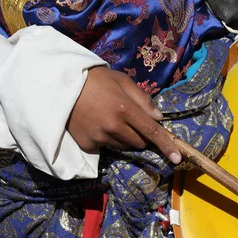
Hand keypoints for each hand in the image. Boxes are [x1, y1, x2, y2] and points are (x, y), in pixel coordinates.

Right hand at [67, 66, 181, 163]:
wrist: (59, 84)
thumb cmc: (95, 79)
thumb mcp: (122, 81)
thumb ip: (143, 100)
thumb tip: (158, 118)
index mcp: (125, 109)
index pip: (152, 131)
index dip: (166, 146)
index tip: (177, 158)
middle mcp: (113, 126)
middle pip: (139, 142)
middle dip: (140, 133)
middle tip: (127, 118)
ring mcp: (99, 137)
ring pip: (124, 146)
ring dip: (124, 137)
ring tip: (109, 118)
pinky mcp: (87, 144)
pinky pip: (106, 147)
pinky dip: (106, 139)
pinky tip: (96, 124)